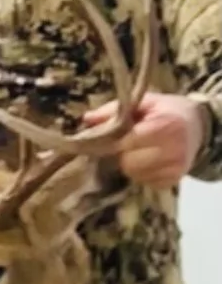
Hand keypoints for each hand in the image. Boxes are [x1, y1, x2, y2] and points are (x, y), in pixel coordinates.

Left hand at [84, 89, 205, 186]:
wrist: (197, 126)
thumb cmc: (165, 111)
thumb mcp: (144, 102)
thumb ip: (114, 110)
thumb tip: (87, 119)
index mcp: (168, 125)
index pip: (129, 142)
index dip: (114, 141)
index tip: (109, 136)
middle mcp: (175, 149)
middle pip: (129, 162)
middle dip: (120, 153)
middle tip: (122, 144)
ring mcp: (175, 168)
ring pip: (134, 174)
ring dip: (128, 164)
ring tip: (136, 151)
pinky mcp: (173, 181)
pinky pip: (143, 181)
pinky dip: (140, 172)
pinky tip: (147, 160)